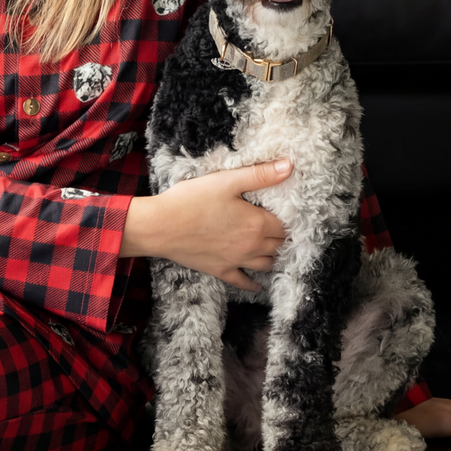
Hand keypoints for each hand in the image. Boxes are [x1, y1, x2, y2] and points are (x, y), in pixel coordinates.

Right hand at [120, 160, 290, 290]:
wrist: (161, 226)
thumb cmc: (191, 200)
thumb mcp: (226, 180)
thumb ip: (260, 175)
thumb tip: (288, 167)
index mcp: (256, 223)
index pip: (285, 225)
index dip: (289, 219)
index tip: (288, 213)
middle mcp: (252, 246)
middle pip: (280, 245)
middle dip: (284, 237)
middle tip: (283, 229)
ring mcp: (237, 261)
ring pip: (267, 264)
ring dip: (274, 257)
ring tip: (275, 250)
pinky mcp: (221, 271)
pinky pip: (244, 282)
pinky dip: (254, 284)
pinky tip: (257, 283)